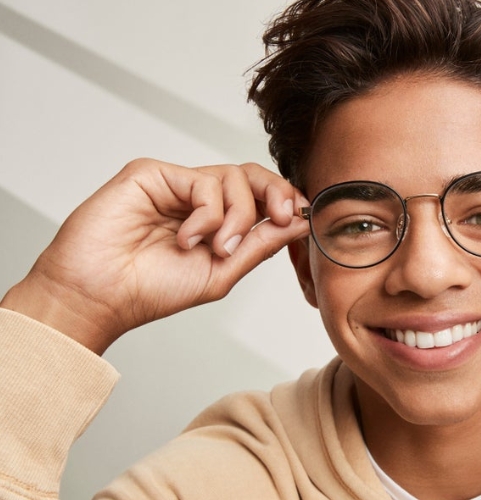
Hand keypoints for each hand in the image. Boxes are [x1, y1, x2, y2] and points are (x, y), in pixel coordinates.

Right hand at [0, 158, 310, 354]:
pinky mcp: (152, 174)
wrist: (99, 297)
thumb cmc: (150, 290)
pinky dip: (207, 214)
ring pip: (234, 176)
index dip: (286, 201)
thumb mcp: (222, 272)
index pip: (260, 197)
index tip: (301, 218)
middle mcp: (197, 199)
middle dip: (277, 193)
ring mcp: (175, 185)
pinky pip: (202, 181)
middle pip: (253, 175)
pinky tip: (188, 238)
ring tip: (216, 248)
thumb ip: (260, 244)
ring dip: (238, 217)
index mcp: (215, 221)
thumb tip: (301, 222)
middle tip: (282, 217)